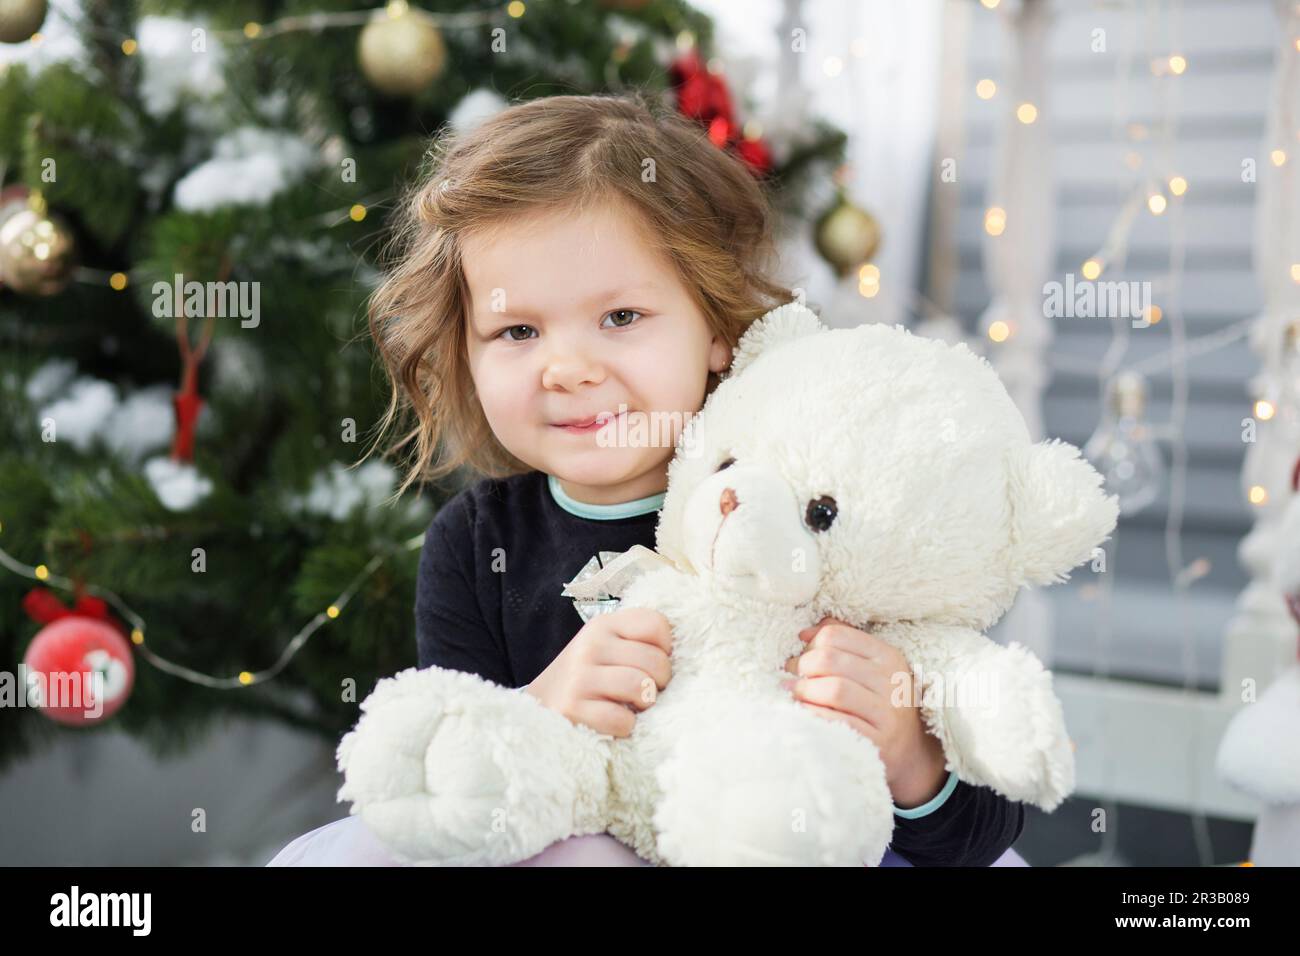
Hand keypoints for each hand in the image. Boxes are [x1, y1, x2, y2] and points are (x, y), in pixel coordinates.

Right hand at [524, 607, 672, 738]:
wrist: (540, 706)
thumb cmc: (586, 677)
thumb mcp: (606, 646)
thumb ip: (637, 641)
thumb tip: (682, 657)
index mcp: (604, 625)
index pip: (656, 624)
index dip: (666, 648)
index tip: (653, 662)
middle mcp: (590, 645)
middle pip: (655, 660)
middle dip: (659, 682)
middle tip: (646, 691)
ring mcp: (579, 677)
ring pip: (640, 686)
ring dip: (644, 703)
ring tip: (634, 706)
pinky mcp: (572, 709)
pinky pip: (621, 720)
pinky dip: (625, 726)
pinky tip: (615, 722)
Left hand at [782, 615, 946, 808]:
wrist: (906, 750)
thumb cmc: (877, 702)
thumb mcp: (869, 667)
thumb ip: (841, 643)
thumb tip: (804, 633)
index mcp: (887, 656)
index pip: (836, 635)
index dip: (810, 646)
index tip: (800, 659)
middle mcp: (891, 681)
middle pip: (830, 660)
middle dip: (803, 667)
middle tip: (792, 678)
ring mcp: (887, 712)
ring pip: (834, 689)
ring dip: (804, 691)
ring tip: (794, 694)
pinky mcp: (878, 741)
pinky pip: (837, 721)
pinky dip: (812, 714)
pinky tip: (803, 714)